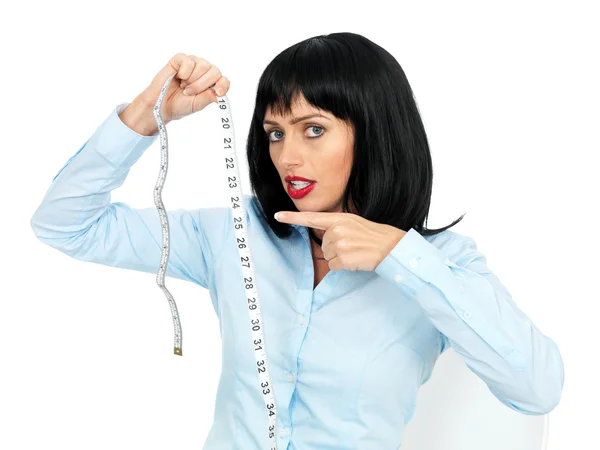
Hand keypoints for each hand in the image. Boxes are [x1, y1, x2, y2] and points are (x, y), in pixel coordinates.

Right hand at [139, 53, 230, 121]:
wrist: (162, 104)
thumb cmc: (180, 105)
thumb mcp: (196, 105)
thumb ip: (207, 98)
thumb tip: (217, 95)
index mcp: (211, 83)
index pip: (224, 80)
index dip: (223, 85)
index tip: (218, 92)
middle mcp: (205, 71)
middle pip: (215, 72)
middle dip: (201, 84)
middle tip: (188, 92)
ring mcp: (193, 64)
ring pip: (203, 65)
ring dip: (192, 79)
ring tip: (183, 86)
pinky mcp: (181, 59)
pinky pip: (189, 61)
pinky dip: (184, 72)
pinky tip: (178, 77)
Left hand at [275, 211, 406, 270]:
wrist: (392, 247)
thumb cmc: (373, 237)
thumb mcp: (355, 224)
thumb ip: (337, 227)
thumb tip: (325, 239)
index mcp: (340, 219)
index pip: (312, 218)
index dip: (292, 218)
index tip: (277, 215)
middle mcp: (337, 229)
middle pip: (323, 245)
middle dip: (335, 249)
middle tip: (353, 246)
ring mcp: (340, 243)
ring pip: (328, 256)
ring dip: (340, 258)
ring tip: (356, 252)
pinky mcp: (343, 258)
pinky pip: (334, 266)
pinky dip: (344, 266)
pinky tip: (356, 260)